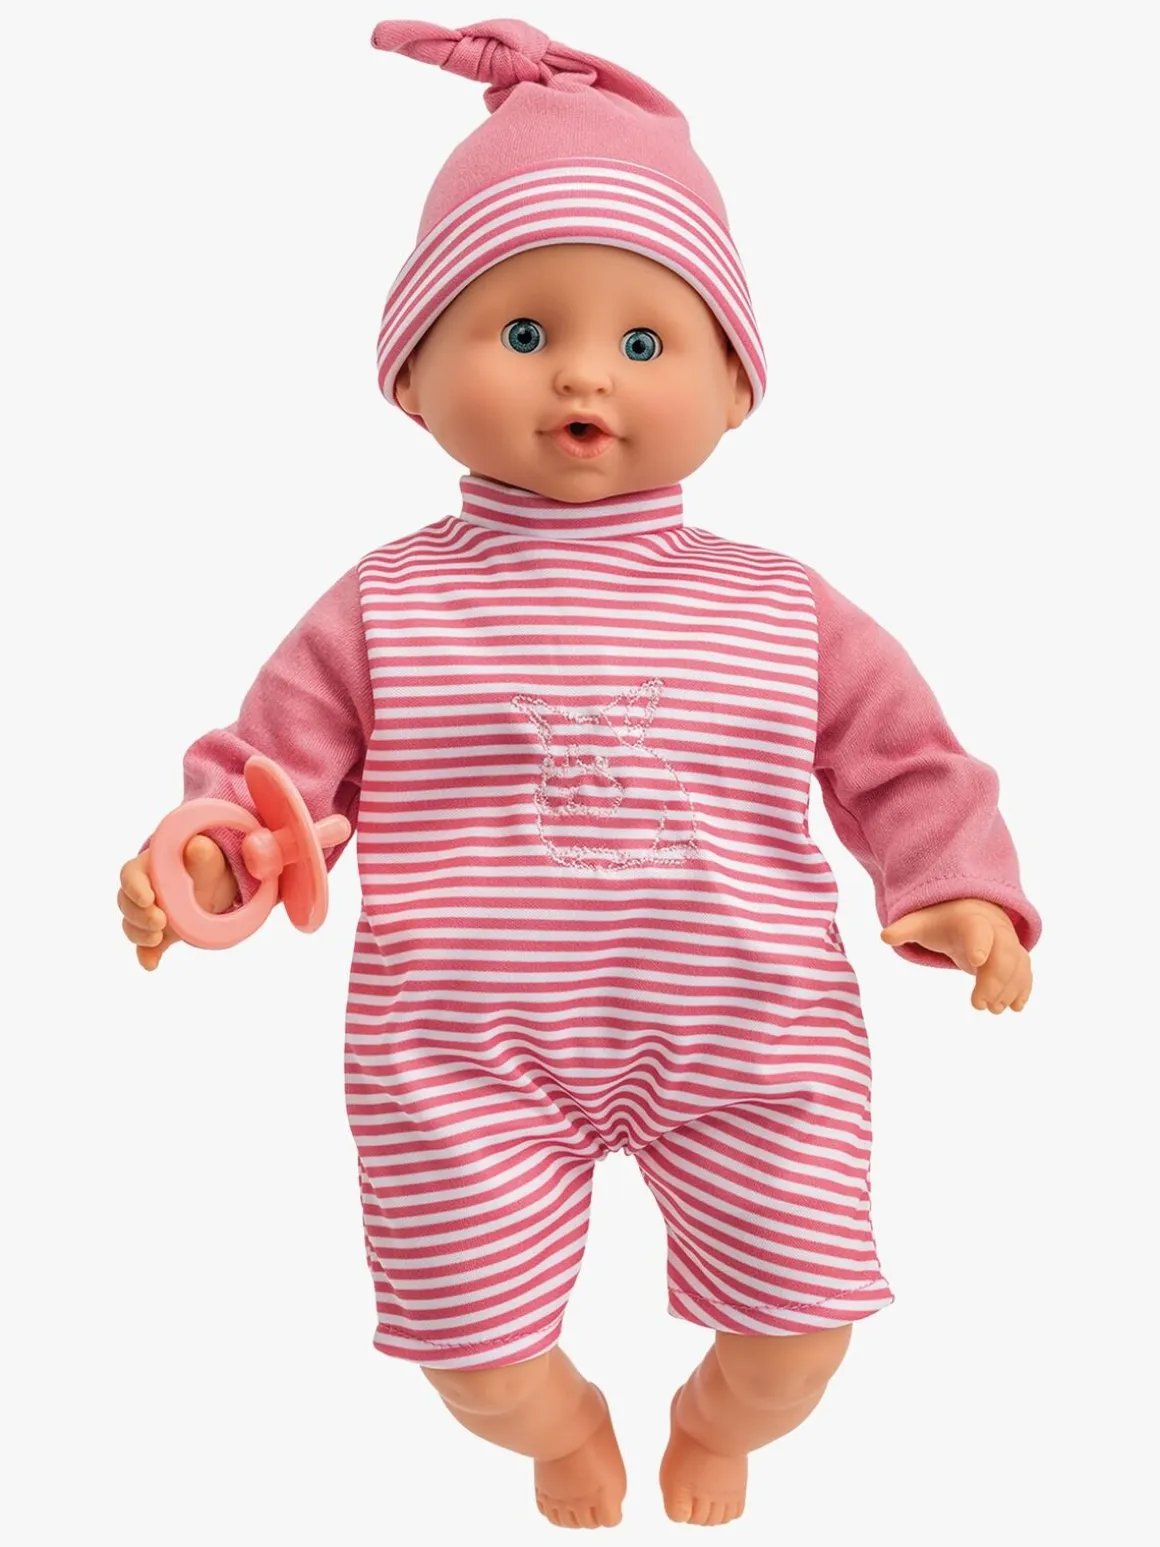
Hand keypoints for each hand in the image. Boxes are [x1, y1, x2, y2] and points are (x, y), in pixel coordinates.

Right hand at [118, 837, 238, 970]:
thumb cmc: (204, 863)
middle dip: (139, 915)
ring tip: (157, 939)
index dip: (135, 888)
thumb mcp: (206, 856)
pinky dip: (146, 956)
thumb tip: (198, 846)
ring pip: (131, 925)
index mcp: (147, 866)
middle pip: (126, 903)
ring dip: (140, 934)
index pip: (130, 875)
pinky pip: (145, 946)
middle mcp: (140, 890)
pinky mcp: (156, 932)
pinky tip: (151, 964)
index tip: (148, 899)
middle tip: (160, 922)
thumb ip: (202, 852)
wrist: (212, 884)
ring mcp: (146, 913)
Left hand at [880, 898, 1032, 1012]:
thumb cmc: (943, 921)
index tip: (975, 961)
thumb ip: (905, 929)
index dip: (978, 943)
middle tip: (978, 1004)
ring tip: (993, 1009)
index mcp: (970, 921)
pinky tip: (1014, 1007)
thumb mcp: (922, 922)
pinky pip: (1025, 971)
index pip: (978, 930)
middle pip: (1004, 953)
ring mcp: (1009, 943)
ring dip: (1009, 989)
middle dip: (995, 980)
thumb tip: (885, 935)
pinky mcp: (1017, 957)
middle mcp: (995, 930)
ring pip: (1018, 964)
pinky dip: (1023, 989)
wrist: (973, 910)